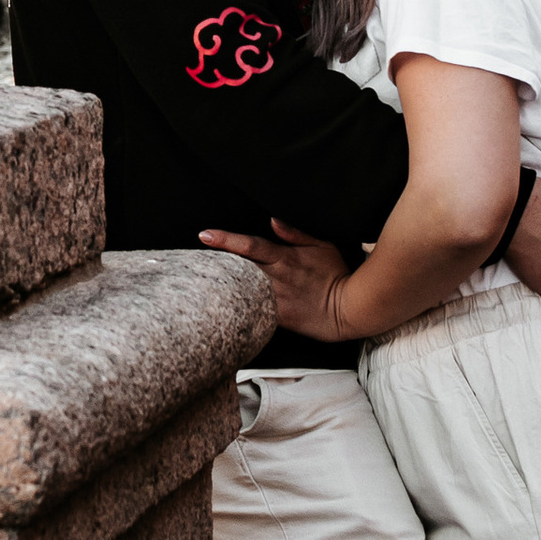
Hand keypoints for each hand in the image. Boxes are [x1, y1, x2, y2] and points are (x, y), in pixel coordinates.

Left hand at [198, 213, 353, 341]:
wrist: (349, 308)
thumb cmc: (336, 275)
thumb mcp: (321, 246)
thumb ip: (295, 234)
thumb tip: (273, 222)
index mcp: (284, 258)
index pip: (250, 245)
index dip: (226, 239)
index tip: (205, 235)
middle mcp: (276, 277)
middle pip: (238, 268)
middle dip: (214, 263)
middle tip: (191, 258)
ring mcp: (275, 298)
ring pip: (242, 290)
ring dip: (222, 285)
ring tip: (198, 281)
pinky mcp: (278, 317)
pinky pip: (253, 312)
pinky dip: (238, 308)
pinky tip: (219, 308)